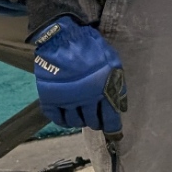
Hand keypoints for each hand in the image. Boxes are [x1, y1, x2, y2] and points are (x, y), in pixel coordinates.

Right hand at [30, 15, 126, 133]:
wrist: (63, 38)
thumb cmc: (91, 47)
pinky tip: (67, 118)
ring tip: (82, 116)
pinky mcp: (50, 98)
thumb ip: (117, 84)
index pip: (110, 117)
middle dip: (96, 122)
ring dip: (80, 121)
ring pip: (75, 122)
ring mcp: (66, 100)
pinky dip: (62, 121)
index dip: (112, 128)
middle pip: (92, 121)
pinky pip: (57, 118)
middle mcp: (86, 99)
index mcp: (103, 90)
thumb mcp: (113, 62)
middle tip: (96, 119)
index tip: (114, 134)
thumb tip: (121, 105)